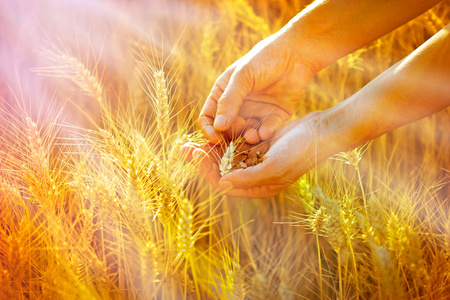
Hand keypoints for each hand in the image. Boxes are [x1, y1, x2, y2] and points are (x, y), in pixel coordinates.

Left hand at [182, 111, 321, 198]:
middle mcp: (255, 178)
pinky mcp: (258, 148)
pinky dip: (222, 142)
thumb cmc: (300, 151)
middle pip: (221, 171)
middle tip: (184, 147)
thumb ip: (248, 178)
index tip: (194, 155)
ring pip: (225, 159)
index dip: (207, 171)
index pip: (225, 184)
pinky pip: (234, 147)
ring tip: (190, 142)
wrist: (319, 131)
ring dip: (209, 151)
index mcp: (258, 188)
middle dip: (203, 160)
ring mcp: (256, 162)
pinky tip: (210, 134)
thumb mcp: (274, 167)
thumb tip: (221, 184)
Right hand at [199, 31, 315, 144]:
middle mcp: (238, 105)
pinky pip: (267, 130)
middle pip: (227, 129)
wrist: (295, 54)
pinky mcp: (274, 116)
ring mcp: (256, 112)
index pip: (209, 116)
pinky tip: (265, 132)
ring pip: (246, 133)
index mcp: (223, 94)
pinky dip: (264, 134)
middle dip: (230, 134)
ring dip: (248, 138)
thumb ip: (229, 101)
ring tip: (252, 136)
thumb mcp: (242, 78)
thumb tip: (217, 126)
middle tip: (239, 129)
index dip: (209, 129)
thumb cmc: (263, 60)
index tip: (215, 138)